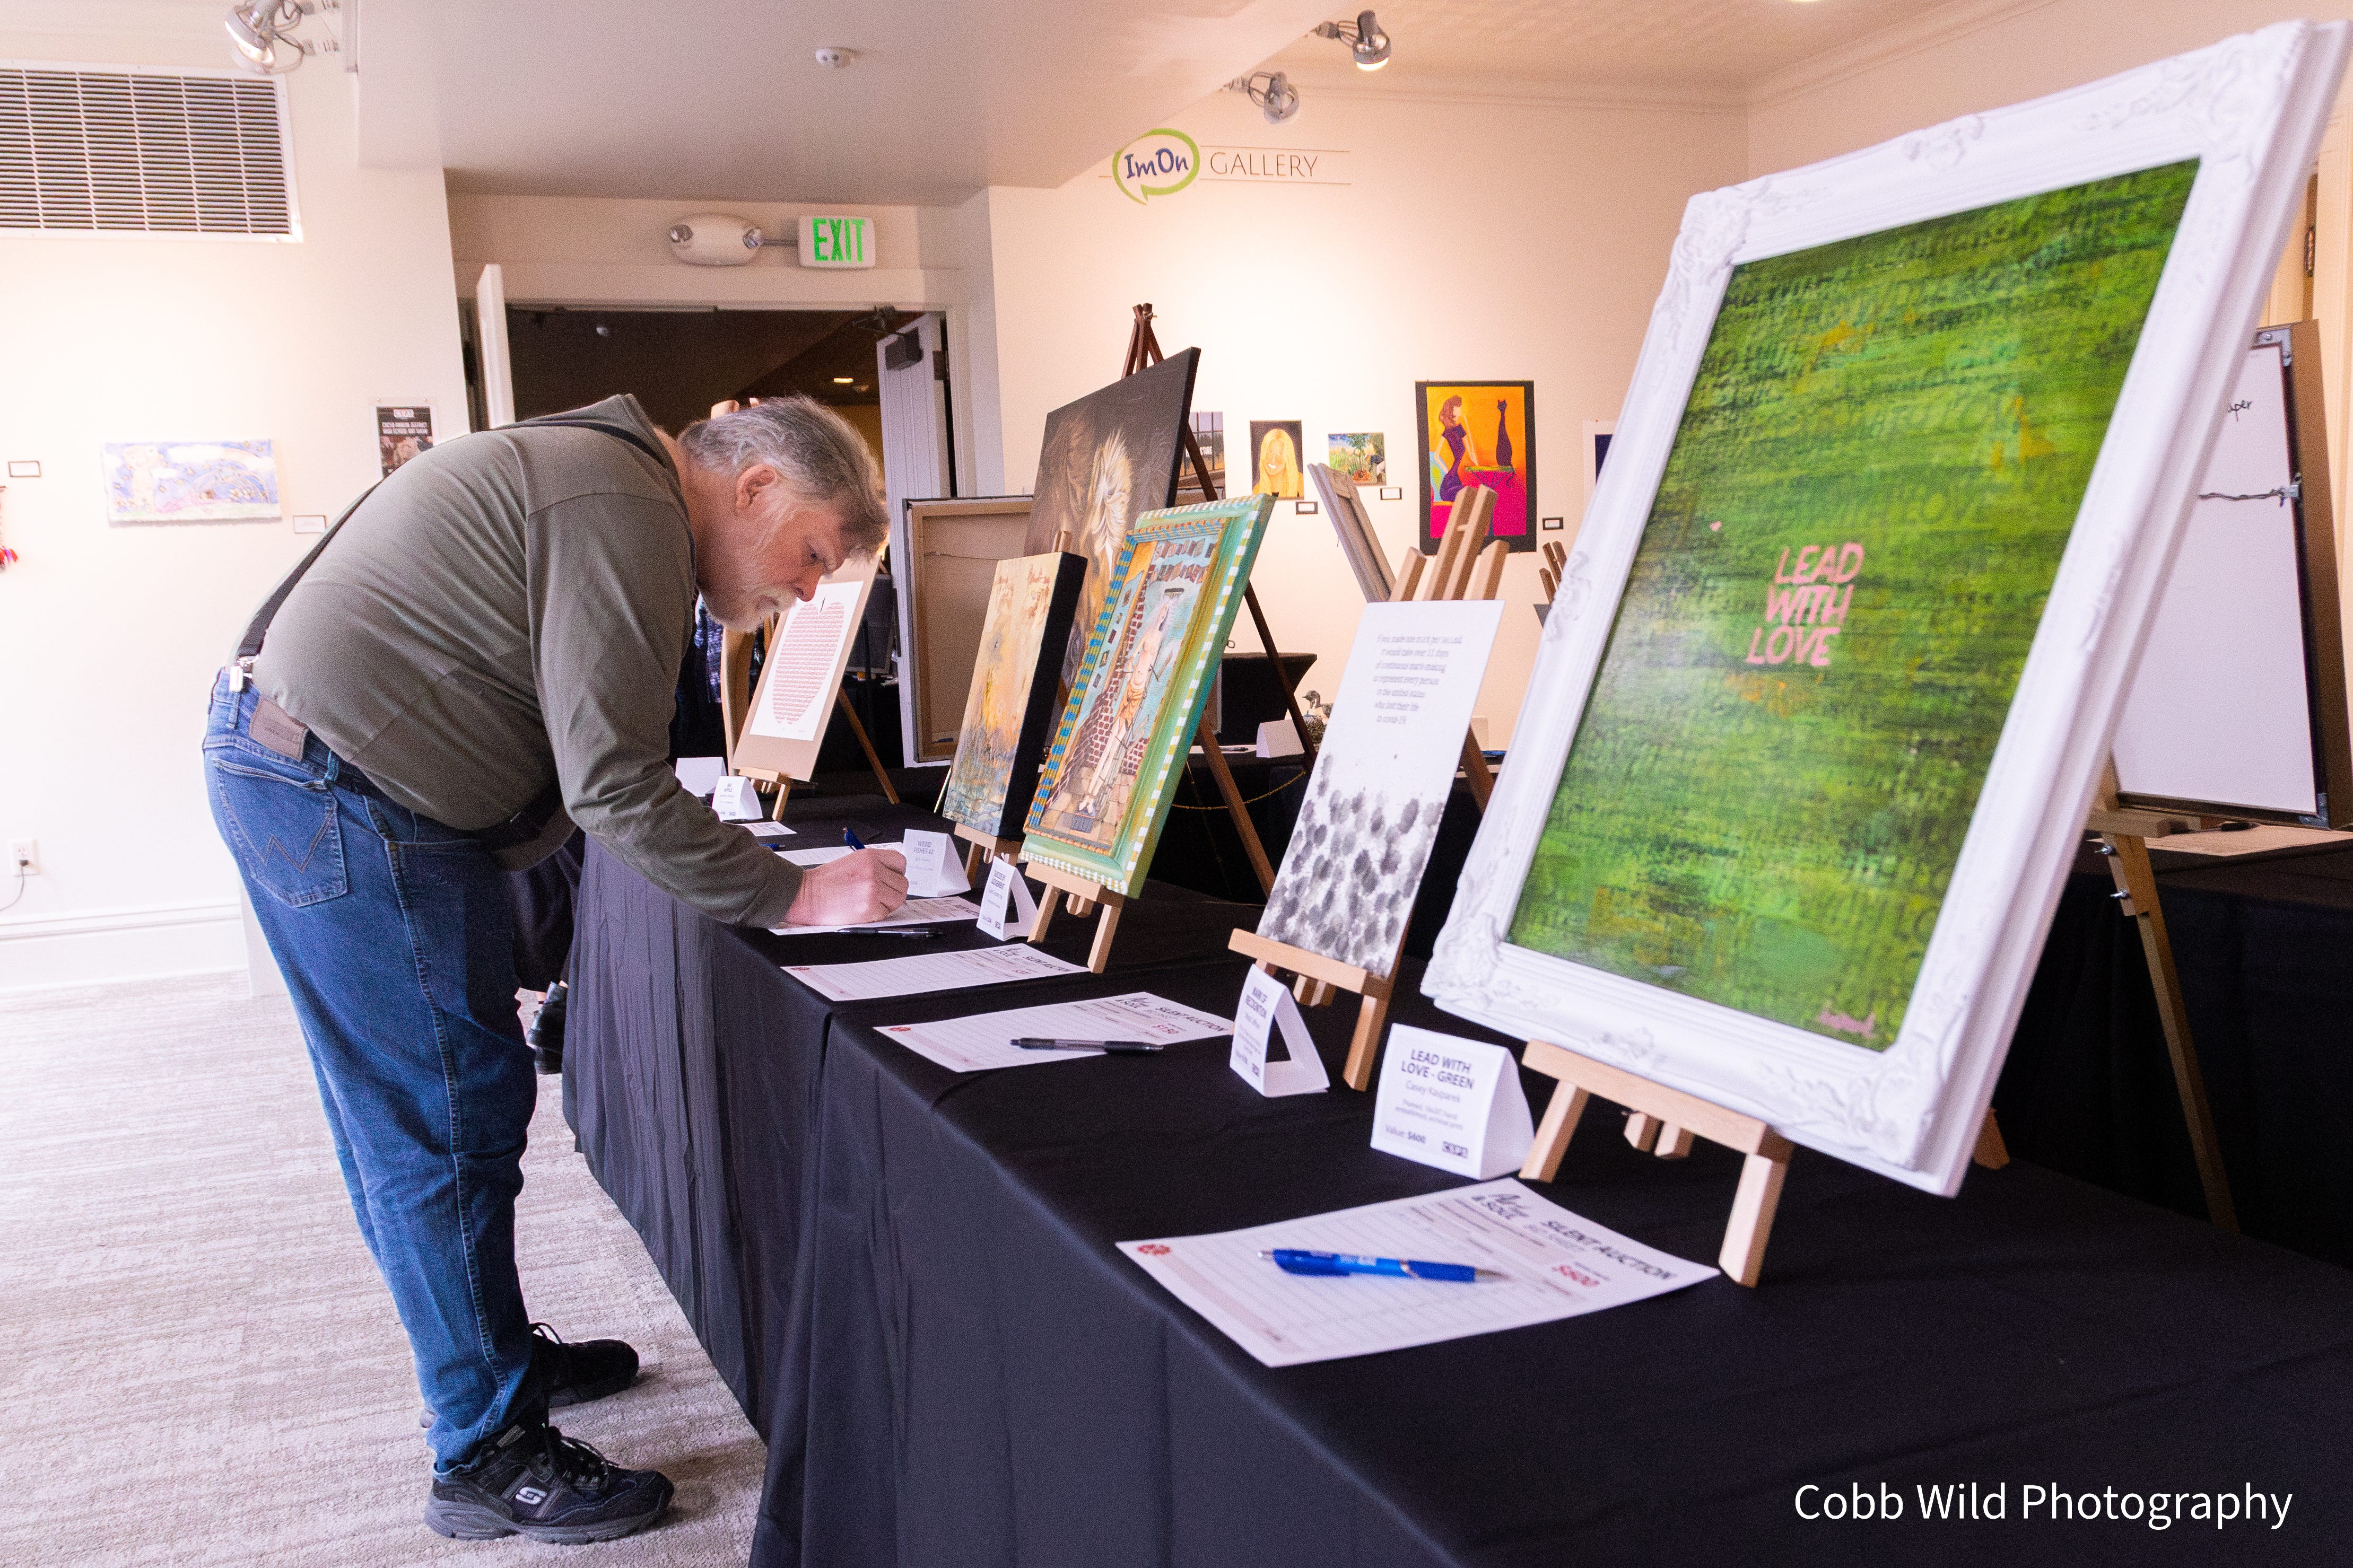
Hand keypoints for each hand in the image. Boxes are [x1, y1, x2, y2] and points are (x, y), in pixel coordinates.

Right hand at [785, 848, 906, 925]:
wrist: (804, 896)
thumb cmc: (824, 882)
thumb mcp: (851, 861)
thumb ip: (874, 865)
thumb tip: (892, 873)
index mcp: (869, 856)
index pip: (900, 862)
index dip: (896, 872)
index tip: (890, 878)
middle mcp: (873, 871)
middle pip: (902, 883)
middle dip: (892, 890)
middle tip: (878, 894)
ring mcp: (872, 890)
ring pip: (898, 899)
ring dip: (887, 903)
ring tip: (870, 902)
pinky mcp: (870, 908)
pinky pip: (886, 913)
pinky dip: (877, 914)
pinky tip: (863, 909)